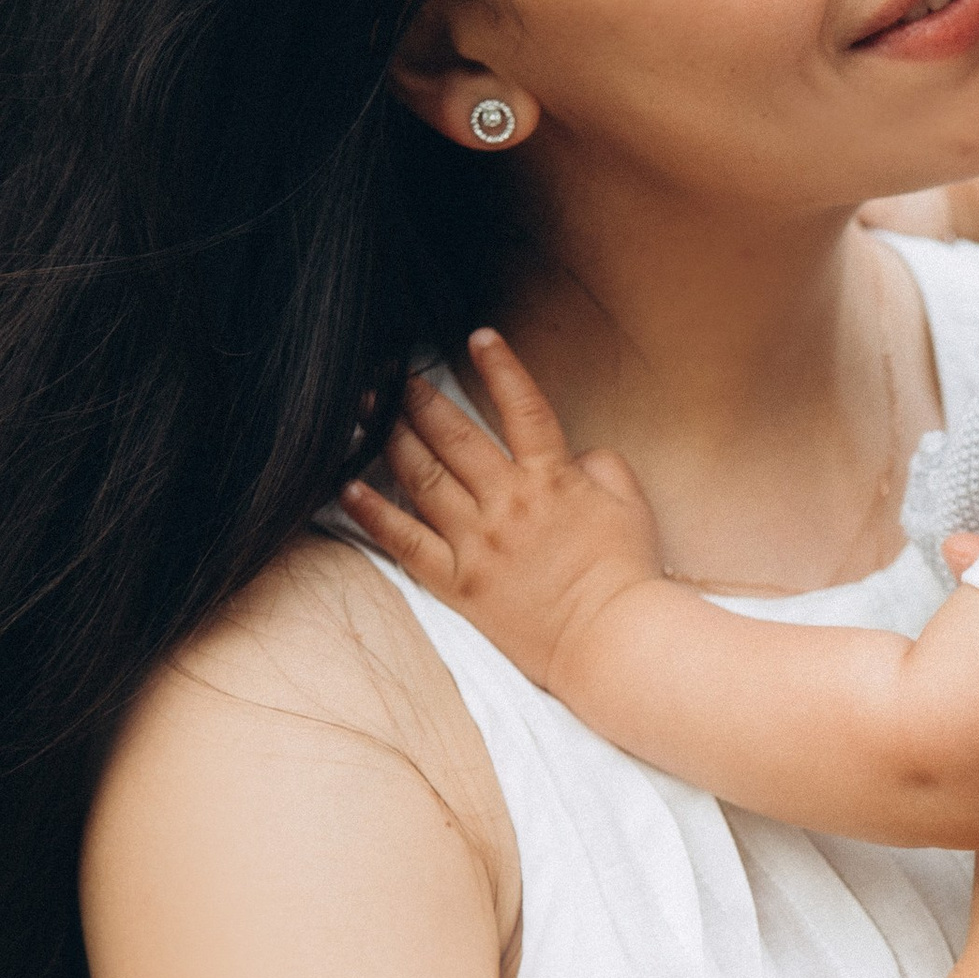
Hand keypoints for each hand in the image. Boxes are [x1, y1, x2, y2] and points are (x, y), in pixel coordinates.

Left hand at [343, 332, 664, 698]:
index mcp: (552, 479)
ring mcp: (477, 543)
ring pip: (423, 478)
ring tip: (367, 413)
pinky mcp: (457, 583)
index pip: (522, 408)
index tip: (478, 336)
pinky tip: (347, 487)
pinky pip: (405, 541)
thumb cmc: (627, 575)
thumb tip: (576, 455)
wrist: (612, 640)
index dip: (500, 367)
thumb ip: (601, 466)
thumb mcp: (631, 505)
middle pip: (454, 437)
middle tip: (395, 376)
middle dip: (421, 399)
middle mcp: (507, 503)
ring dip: (390, 439)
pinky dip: (373, 513)